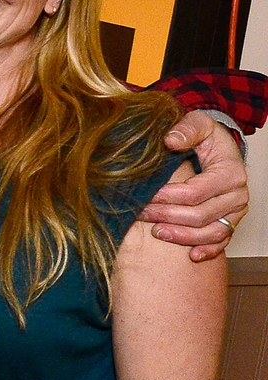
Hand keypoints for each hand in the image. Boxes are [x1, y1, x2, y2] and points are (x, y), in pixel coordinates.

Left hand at [141, 112, 246, 261]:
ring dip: (182, 236)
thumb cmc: (207, 137)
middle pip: (200, 215)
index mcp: (231, 172)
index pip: (195, 193)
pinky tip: (191, 256)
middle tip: (141, 213)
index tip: (146, 196)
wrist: (218, 148)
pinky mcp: (231, 221)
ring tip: (156, 232)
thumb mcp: (198, 123)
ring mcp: (235, 211)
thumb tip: (170, 140)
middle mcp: (237, 194)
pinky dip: (207, 250)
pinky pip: (223, 241)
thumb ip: (186, 129)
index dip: (167, 197)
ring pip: (211, 232)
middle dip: (167, 216)